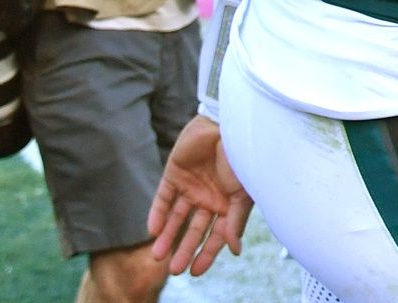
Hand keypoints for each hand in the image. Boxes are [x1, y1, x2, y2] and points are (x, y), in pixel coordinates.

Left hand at [148, 115, 252, 275]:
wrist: (228, 124)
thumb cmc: (244, 157)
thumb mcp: (243, 193)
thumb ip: (235, 222)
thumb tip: (234, 251)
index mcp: (229, 203)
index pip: (216, 235)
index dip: (207, 253)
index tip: (195, 272)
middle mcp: (210, 197)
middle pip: (194, 229)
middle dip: (184, 250)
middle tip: (173, 270)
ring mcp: (192, 185)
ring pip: (177, 217)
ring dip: (167, 236)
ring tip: (156, 256)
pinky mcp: (175, 173)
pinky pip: (163, 198)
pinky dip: (158, 214)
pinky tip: (153, 230)